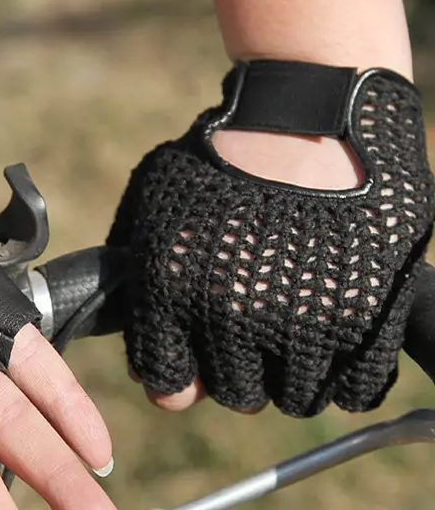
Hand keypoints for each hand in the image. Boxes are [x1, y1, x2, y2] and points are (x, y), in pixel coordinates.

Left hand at [108, 60, 434, 417]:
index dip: (178, 380)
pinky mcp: (367, 317)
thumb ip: (141, 293)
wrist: (307, 110)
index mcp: (174, 295)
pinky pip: (356, 390)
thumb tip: (144, 366)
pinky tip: (333, 346)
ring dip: (290, 377)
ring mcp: (305, 323)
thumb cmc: (219, 162)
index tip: (190, 366)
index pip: (168, 387)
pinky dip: (345, 378)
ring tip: (291, 336)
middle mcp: (235, 320)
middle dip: (235, 373)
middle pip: (235, 395)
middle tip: (247, 340)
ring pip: (295, 399)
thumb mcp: (153, 214)